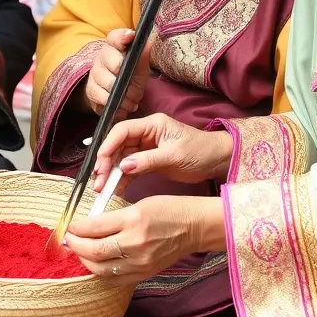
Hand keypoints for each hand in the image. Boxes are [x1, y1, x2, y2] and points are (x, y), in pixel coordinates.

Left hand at [63, 196, 225, 285]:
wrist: (194, 227)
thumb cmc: (168, 209)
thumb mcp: (139, 204)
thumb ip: (113, 216)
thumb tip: (88, 226)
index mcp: (133, 220)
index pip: (95, 227)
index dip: (76, 228)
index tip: (70, 225)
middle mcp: (135, 244)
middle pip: (94, 252)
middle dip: (75, 246)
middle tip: (67, 240)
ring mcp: (140, 262)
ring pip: (101, 269)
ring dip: (85, 261)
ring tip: (78, 252)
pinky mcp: (144, 274)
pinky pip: (114, 280)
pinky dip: (100, 273)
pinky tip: (95, 264)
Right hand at [83, 28, 151, 116]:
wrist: (116, 95)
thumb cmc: (130, 76)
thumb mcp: (141, 68)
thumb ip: (143, 57)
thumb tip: (146, 44)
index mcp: (115, 47)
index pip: (115, 37)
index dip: (121, 36)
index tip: (130, 36)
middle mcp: (102, 57)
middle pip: (109, 59)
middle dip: (123, 74)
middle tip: (134, 86)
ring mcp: (94, 73)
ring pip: (106, 81)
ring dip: (122, 94)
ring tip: (132, 102)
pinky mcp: (90, 90)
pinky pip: (100, 97)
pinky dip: (114, 105)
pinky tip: (123, 109)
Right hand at [91, 113, 232, 197]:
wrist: (217, 161)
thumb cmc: (200, 152)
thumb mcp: (174, 155)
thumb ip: (148, 160)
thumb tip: (123, 166)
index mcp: (152, 125)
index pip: (122, 131)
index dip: (108, 145)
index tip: (100, 162)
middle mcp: (146, 134)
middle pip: (118, 145)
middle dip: (106, 163)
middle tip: (99, 181)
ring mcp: (146, 148)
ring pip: (121, 158)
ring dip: (111, 173)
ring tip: (102, 189)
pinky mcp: (148, 161)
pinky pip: (130, 169)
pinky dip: (122, 179)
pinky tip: (115, 190)